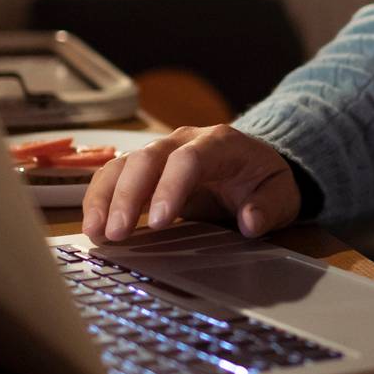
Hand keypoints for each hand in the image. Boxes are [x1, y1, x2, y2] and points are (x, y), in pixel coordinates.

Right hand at [82, 125, 300, 242]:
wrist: (253, 164)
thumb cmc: (263, 179)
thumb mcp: (281, 194)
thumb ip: (269, 206)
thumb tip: (251, 221)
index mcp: (219, 142)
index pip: (189, 159)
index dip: (170, 188)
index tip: (159, 222)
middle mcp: (183, 140)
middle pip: (147, 158)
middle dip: (128, 196)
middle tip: (117, 232)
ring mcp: (160, 151)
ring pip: (123, 164)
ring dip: (104, 197)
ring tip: (95, 232)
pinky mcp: (144, 168)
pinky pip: (114, 176)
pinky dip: (100, 199)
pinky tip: (93, 226)